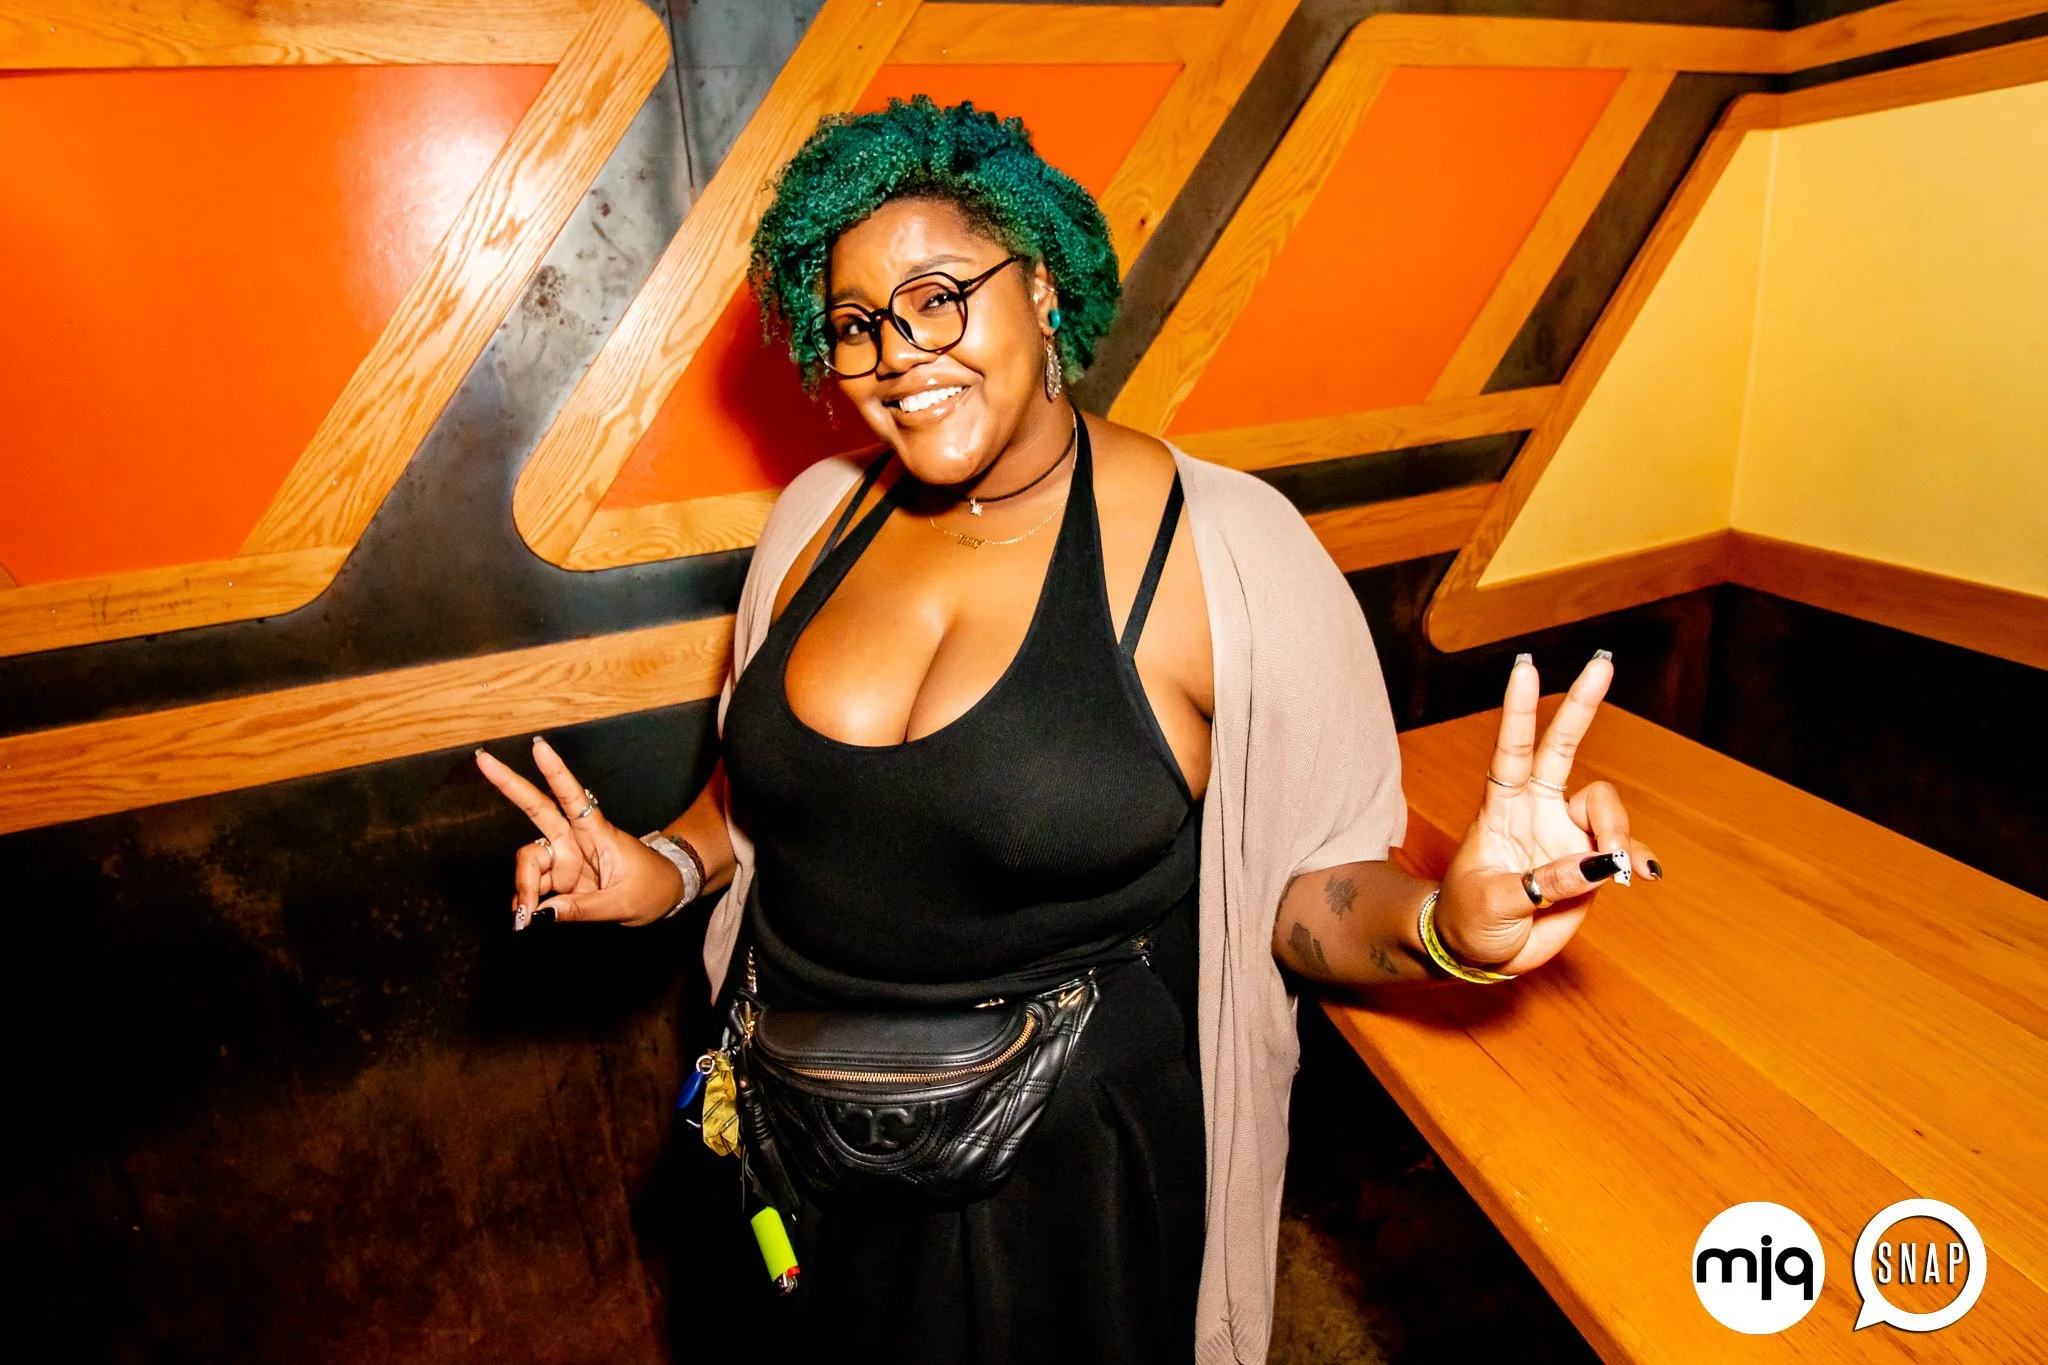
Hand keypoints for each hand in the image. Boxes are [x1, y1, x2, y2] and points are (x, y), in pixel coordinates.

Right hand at [474, 737, 682, 928]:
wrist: (666, 896)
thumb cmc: (653, 888)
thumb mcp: (624, 903)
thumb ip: (582, 909)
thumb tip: (542, 914)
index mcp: (597, 833)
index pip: (573, 797)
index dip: (555, 772)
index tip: (538, 746)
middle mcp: (576, 839)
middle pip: (537, 808)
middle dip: (510, 784)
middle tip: (483, 760)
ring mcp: (566, 857)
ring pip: (530, 861)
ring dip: (523, 887)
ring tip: (525, 917)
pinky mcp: (561, 877)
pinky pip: (534, 885)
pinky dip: (527, 901)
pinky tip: (528, 917)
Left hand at [1434, 653, 1660, 974]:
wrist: (1480, 953)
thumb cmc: (1470, 919)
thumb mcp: (1494, 902)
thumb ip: (1544, 883)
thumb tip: (1597, 864)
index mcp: (1501, 807)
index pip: (1510, 750)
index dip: (1518, 711)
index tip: (1525, 668)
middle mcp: (1536, 809)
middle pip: (1562, 747)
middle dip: (1582, 704)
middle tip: (1603, 662)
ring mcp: (1566, 834)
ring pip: (1604, 807)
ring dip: (1616, 829)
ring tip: (1615, 868)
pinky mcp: (1590, 865)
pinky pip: (1623, 851)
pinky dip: (1635, 858)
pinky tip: (1641, 874)